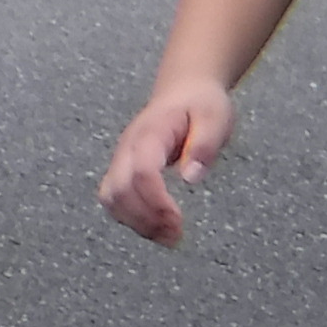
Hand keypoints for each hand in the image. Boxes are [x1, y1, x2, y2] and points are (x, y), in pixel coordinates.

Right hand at [99, 78, 238, 244]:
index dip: (156, 201)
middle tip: (176, 235)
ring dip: (135, 222)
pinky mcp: (122, 169)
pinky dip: (131, 218)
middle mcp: (128, 147)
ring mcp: (121, 158)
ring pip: (111, 198)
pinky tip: (156, 226)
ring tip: (168, 236)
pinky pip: (114, 198)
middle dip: (145, 218)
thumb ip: (204, 145)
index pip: (142, 171)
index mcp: (151, 132)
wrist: (183, 90)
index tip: (178, 221)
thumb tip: (191, 177)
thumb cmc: (200, 104)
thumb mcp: (215, 117)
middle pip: (119, 189)